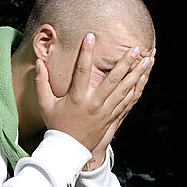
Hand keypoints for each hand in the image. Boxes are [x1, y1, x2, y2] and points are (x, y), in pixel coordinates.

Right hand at [34, 33, 153, 156]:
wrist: (69, 150)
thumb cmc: (56, 125)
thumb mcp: (45, 104)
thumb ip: (41, 82)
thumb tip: (39, 62)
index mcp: (77, 97)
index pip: (82, 70)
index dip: (86, 52)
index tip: (91, 36)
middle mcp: (94, 103)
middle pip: (113, 79)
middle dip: (125, 62)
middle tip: (136, 48)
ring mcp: (105, 111)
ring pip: (125, 89)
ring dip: (137, 74)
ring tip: (147, 60)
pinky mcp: (111, 117)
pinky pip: (127, 101)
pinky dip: (136, 89)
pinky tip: (143, 79)